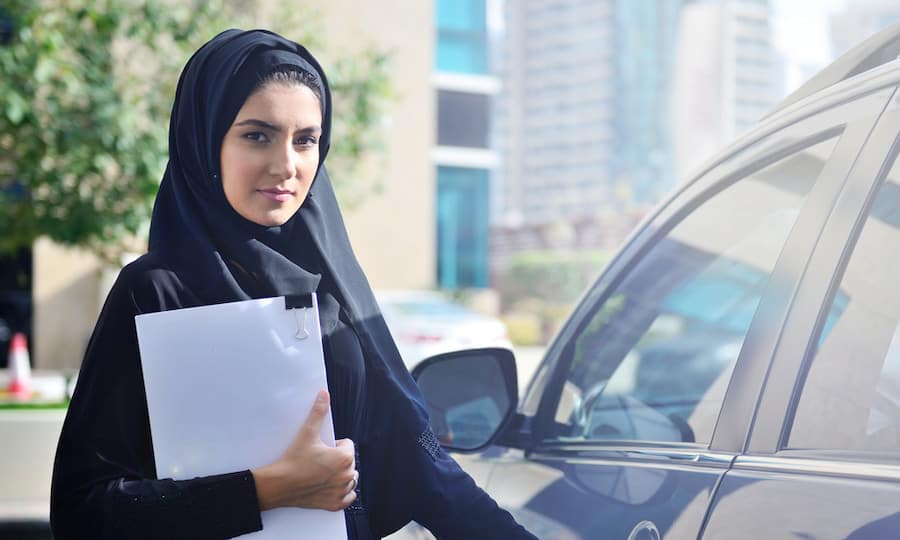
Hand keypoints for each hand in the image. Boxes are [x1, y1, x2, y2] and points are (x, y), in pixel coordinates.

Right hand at [252, 390, 357, 511]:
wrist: (279, 484)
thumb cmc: (293, 460)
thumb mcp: (307, 433)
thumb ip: (318, 412)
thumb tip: (324, 394)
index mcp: (344, 458)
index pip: (348, 446)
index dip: (335, 445)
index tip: (322, 448)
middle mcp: (347, 476)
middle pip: (350, 462)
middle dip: (339, 459)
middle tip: (320, 460)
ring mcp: (341, 492)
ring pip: (351, 479)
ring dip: (342, 475)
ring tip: (324, 472)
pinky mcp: (335, 504)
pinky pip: (348, 497)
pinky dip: (342, 492)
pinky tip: (330, 486)